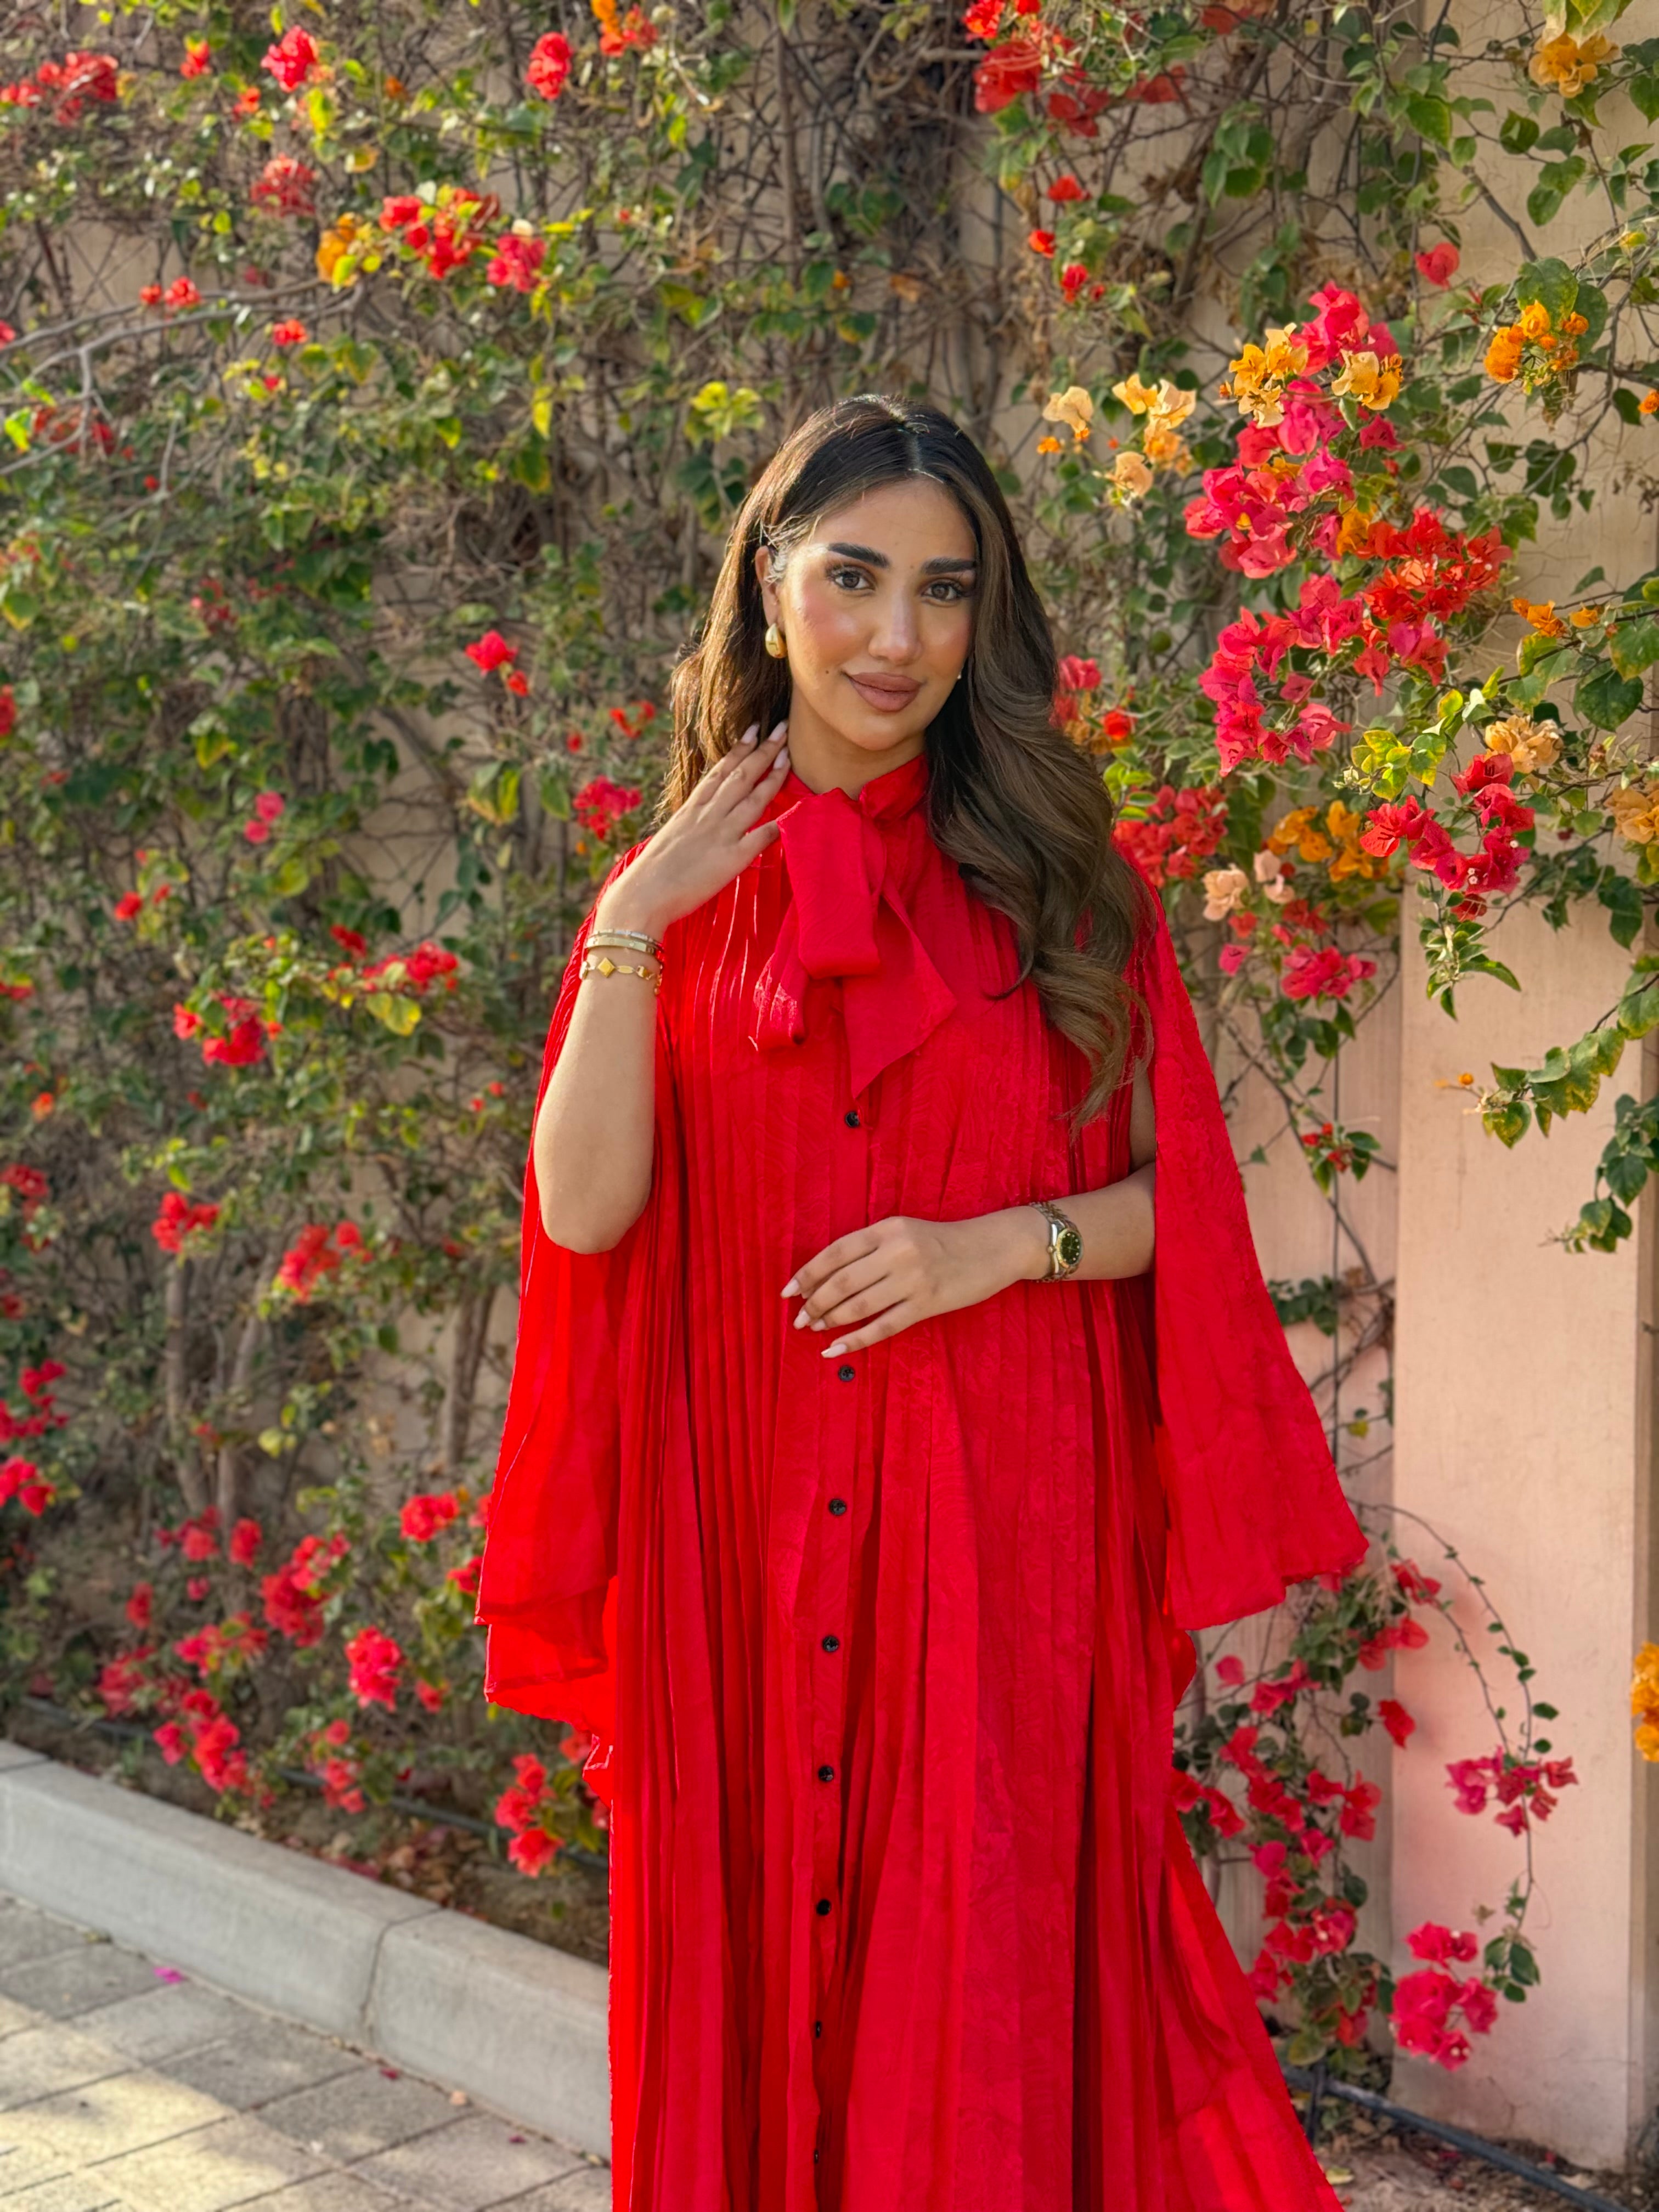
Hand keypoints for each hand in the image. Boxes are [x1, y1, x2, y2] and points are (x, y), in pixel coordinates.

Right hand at [595, 720, 790, 936]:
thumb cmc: (650, 874)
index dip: (738, 750)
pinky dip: (779, 823)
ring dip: (773, 775)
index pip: (718, 772)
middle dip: (762, 750)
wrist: (641, 896)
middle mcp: (707, 816)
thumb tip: (699, 824)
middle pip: (739, 776)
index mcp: (690, 810)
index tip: (753, 731)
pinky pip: (760, 837)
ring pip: (752, 798)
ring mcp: (720, 834)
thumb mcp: (670, 839)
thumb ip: (689, 827)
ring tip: (788, 755)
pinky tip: (796, 811)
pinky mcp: (731, 859)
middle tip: (781, 728)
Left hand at [782, 1209, 1048, 1357]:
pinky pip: (884, 1326)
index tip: (787, 1291)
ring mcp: (914, 1279)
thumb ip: (871, 1248)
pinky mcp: (928, 1304)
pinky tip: (836, 1349)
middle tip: (798, 1318)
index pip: (836, 1252)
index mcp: (887, 1228)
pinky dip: (856, 1339)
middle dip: (815, 1302)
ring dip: (831, 1320)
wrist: (993, 1247)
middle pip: (843, 1281)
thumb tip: (828, 1276)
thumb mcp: (905, 1231)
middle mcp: (898, 1251)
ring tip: (813, 1329)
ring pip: (860, 1305)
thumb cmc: (943, 1241)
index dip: (808, 1273)